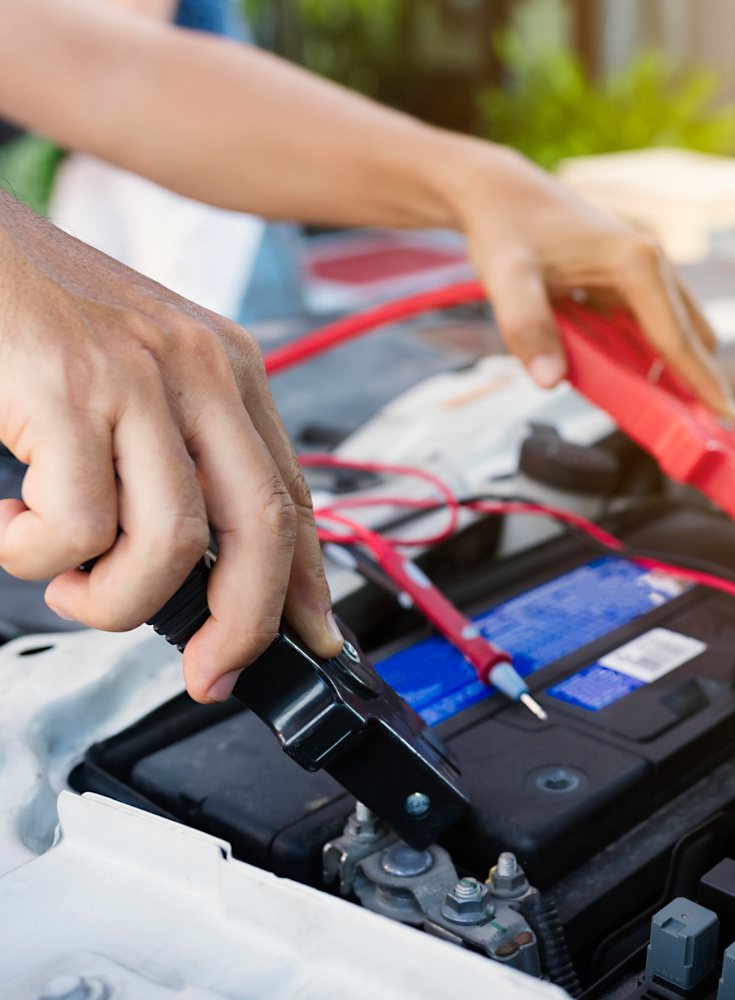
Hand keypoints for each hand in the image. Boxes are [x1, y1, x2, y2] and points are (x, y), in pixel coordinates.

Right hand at [0, 194, 341, 700]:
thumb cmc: (27, 309)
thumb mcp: (130, 373)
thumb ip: (175, 453)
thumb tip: (202, 561)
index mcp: (227, 366)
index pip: (293, 494)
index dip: (307, 582)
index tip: (312, 639)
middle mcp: (199, 368)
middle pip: (264, 528)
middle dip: (246, 623)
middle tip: (212, 673)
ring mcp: (135, 378)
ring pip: (173, 544)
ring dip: (115, 598)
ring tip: (68, 580)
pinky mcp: (64, 390)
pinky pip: (78, 527)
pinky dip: (36, 556)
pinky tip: (9, 527)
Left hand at [441, 141, 734, 420]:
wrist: (500, 193)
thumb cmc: (507, 231)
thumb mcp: (506, 278)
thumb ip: (526, 327)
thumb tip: (549, 381)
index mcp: (638, 264)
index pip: (679, 339)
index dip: (704, 384)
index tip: (732, 418)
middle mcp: (654, 263)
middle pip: (694, 337)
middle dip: (698, 383)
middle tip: (698, 433)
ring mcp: (649, 268)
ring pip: (681, 330)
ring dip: (676, 370)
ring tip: (670, 415)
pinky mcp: (635, 276)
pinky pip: (657, 324)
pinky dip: (655, 355)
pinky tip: (634, 379)